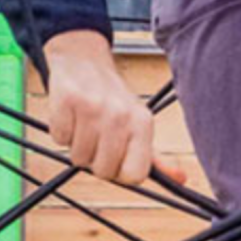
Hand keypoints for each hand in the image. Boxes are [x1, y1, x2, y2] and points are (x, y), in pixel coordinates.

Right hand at [43, 30, 188, 186]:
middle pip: (103, 171)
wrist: (84, 61)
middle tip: (96, 139)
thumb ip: (155, 157)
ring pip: (79, 157)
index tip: (114, 161)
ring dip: (77, 146)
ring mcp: (93, 107)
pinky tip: (71, 116)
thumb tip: (180, 179)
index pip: (135, 174)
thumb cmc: (112, 100)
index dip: (120, 173)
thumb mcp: (138, 124)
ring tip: (83, 125)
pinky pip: (60, 139)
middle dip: (95, 160)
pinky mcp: (68, 100)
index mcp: (143, 123)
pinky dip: (62, 132)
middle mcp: (121, 115)